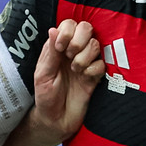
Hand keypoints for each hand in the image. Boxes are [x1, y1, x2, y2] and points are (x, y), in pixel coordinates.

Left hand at [29, 20, 102, 143]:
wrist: (56, 120)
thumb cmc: (45, 97)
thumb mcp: (42, 74)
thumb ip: (50, 52)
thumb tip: (53, 29)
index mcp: (58, 48)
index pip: (69, 25)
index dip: (68, 31)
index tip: (60, 47)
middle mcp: (73, 52)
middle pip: (87, 28)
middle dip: (79, 39)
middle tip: (69, 55)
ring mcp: (86, 63)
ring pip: (96, 45)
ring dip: (85, 56)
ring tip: (75, 70)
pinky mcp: (96, 76)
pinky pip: (102, 64)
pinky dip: (93, 70)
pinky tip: (85, 78)